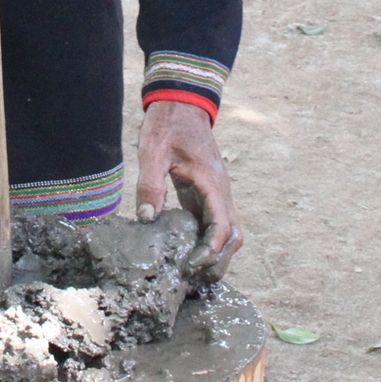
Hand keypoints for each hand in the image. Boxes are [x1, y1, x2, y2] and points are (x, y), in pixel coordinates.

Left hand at [135, 99, 241, 280]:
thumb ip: (150, 184)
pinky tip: (187, 253)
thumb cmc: (168, 124)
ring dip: (216, 255)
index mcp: (212, 183)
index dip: (210, 252)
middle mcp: (221, 191)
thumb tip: (147, 219)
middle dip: (219, 261)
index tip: (190, 266)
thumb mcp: (153, 151)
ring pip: (227, 232)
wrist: (181, 102)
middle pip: (233, 237)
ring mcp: (216, 193)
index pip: (223, 227)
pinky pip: (214, 223)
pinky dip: (207, 242)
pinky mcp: (207, 193)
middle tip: (193, 280)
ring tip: (192, 274)